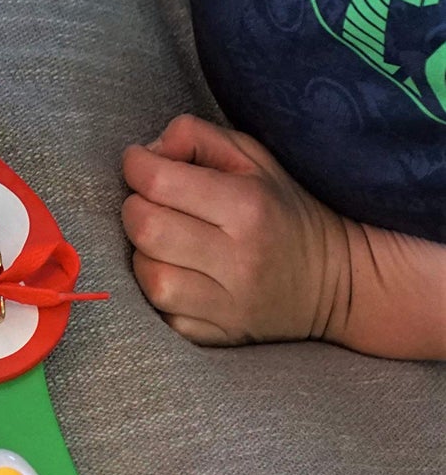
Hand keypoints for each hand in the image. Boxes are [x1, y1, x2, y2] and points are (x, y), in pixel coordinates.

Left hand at [120, 113, 347, 344]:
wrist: (339, 283)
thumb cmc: (282, 210)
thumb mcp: (253, 158)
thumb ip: (196, 137)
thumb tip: (147, 149)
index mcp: (247, 207)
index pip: (157, 182)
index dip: (136, 166)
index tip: (141, 164)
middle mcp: (238, 259)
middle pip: (145, 228)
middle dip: (135, 207)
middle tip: (151, 203)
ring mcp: (229, 305)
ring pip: (148, 276)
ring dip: (144, 253)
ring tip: (165, 242)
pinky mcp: (218, 337)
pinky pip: (161, 313)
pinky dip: (160, 291)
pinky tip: (178, 274)